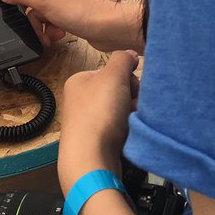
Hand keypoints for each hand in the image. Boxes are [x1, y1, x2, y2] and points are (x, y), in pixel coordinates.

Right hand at [0, 0, 143, 51]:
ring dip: (40, 26)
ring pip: (39, 13)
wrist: (104, 27)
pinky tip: (57, 35)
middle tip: (32, 23)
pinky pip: (50, 22)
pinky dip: (51, 30)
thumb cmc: (78, 9)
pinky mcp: (68, 15)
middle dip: (28, 14)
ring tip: (48, 34)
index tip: (7, 1)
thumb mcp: (42, 0)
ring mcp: (61, 0)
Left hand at [57, 50, 139, 194]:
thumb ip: (123, 59)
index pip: (111, 72)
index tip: (134, 88)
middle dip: (132, 98)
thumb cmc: (99, 112)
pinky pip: (118, 130)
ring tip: (134, 122)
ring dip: (132, 114)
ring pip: (120, 111)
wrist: (90, 159)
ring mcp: (87, 122)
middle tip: (135, 107)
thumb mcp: (113, 76)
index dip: (128, 78)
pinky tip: (130, 135)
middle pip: (117, 91)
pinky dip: (128, 131)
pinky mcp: (96, 142)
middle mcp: (80, 100)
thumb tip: (131, 55)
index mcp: (79, 81)